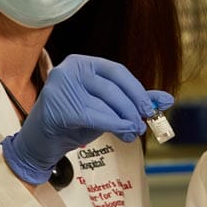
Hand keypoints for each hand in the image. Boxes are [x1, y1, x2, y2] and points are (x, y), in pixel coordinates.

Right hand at [1, 55, 172, 183]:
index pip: (117, 72)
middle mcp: (70, 69)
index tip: (152, 108)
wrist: (40, 143)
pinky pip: (95, 116)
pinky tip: (123, 132)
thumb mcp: (106, 108)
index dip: (137, 90)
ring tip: (132, 132)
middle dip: (133, 108)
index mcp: (82, 63)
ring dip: (125, 120)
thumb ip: (133, 101)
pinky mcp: (59, 107)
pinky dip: (114, 124)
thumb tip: (166, 100)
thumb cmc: (73, 122)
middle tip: (143, 125)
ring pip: (106, 103)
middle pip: (113, 87)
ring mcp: (62, 87)